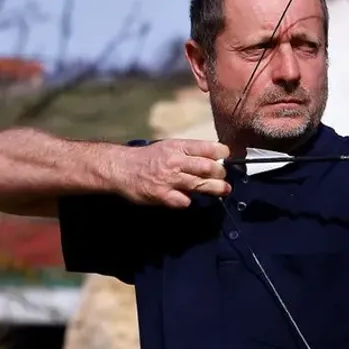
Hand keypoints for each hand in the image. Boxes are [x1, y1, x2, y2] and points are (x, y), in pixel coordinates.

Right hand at [111, 139, 231, 207]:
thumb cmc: (149, 158)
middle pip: (208, 167)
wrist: (121, 168)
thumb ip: (189, 153)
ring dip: (215, 189)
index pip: (208, 148)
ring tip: (223, 190)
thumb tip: (215, 160)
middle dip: (221, 173)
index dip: (222, 153)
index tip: (227, 157)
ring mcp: (169, 179)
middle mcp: (175, 161)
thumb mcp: (169, 147)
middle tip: (223, 177)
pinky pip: (185, 201)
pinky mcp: (162, 195)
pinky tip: (188, 198)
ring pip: (200, 185)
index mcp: (178, 146)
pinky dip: (189, 201)